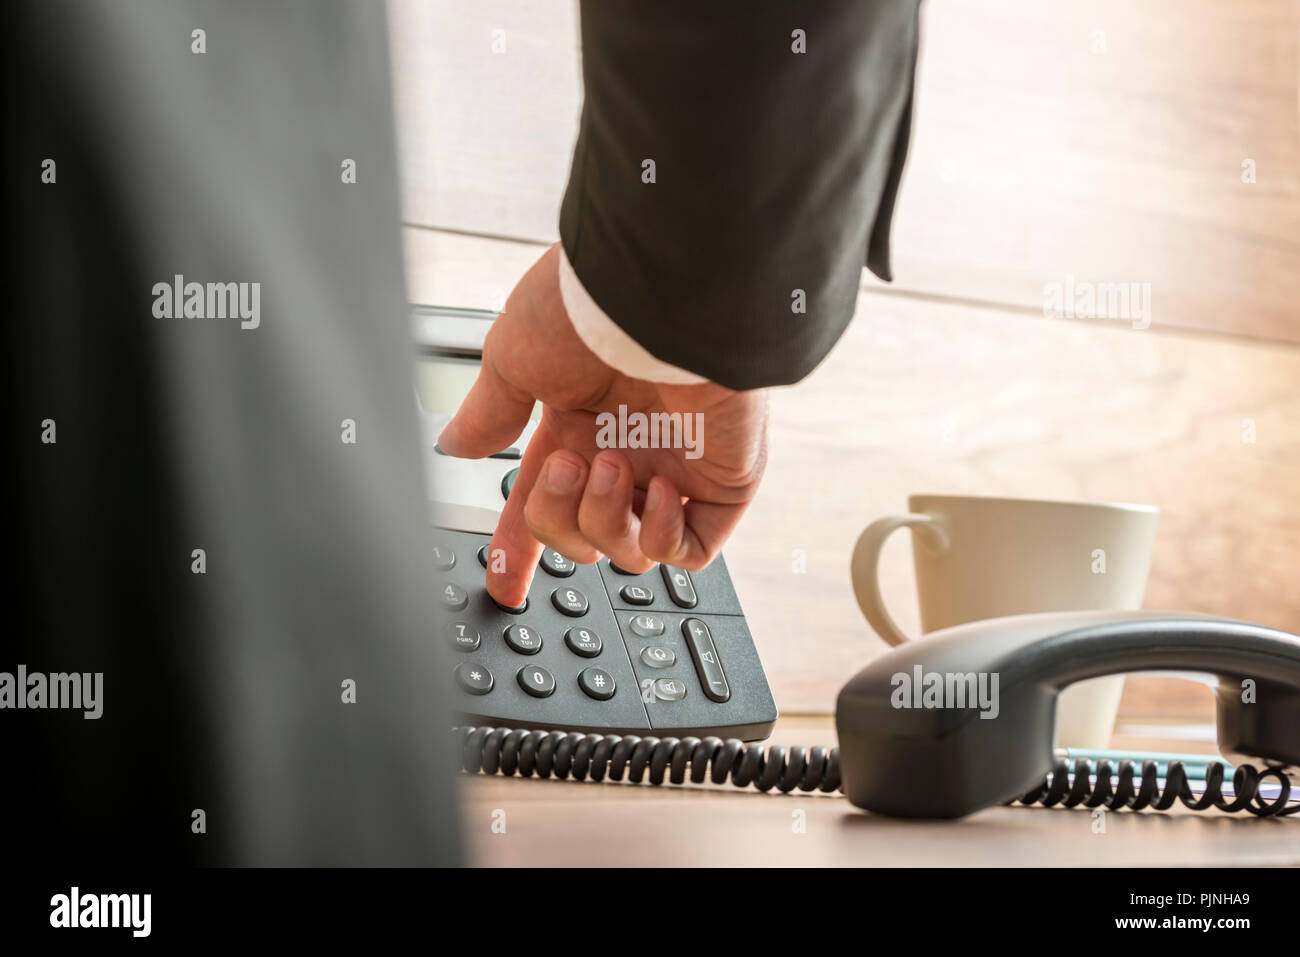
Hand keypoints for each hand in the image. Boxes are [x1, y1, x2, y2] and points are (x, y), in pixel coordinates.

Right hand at [437, 244, 768, 607]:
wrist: (660, 294)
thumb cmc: (586, 311)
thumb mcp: (511, 359)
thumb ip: (488, 413)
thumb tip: (455, 444)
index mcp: (575, 426)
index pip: (543, 503)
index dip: (520, 547)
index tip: (504, 580)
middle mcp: (624, 449)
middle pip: (581, 538)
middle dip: (559, 520)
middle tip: (567, 465)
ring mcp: (674, 467)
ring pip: (631, 551)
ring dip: (607, 520)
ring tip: (612, 466)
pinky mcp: (722, 481)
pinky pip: (692, 550)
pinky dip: (665, 536)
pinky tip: (657, 489)